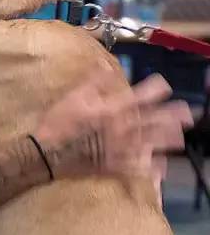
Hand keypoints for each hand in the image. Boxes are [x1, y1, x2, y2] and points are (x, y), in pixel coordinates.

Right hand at [35, 72, 192, 180]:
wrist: (48, 152)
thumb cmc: (59, 122)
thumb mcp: (73, 96)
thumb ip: (93, 82)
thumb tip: (106, 66)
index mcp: (112, 109)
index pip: (138, 96)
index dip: (154, 89)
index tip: (164, 85)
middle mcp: (121, 128)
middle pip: (153, 120)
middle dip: (171, 115)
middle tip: (187, 112)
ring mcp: (120, 149)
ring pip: (151, 143)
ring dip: (167, 139)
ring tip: (180, 137)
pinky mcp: (115, 166)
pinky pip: (138, 168)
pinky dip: (151, 168)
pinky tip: (161, 168)